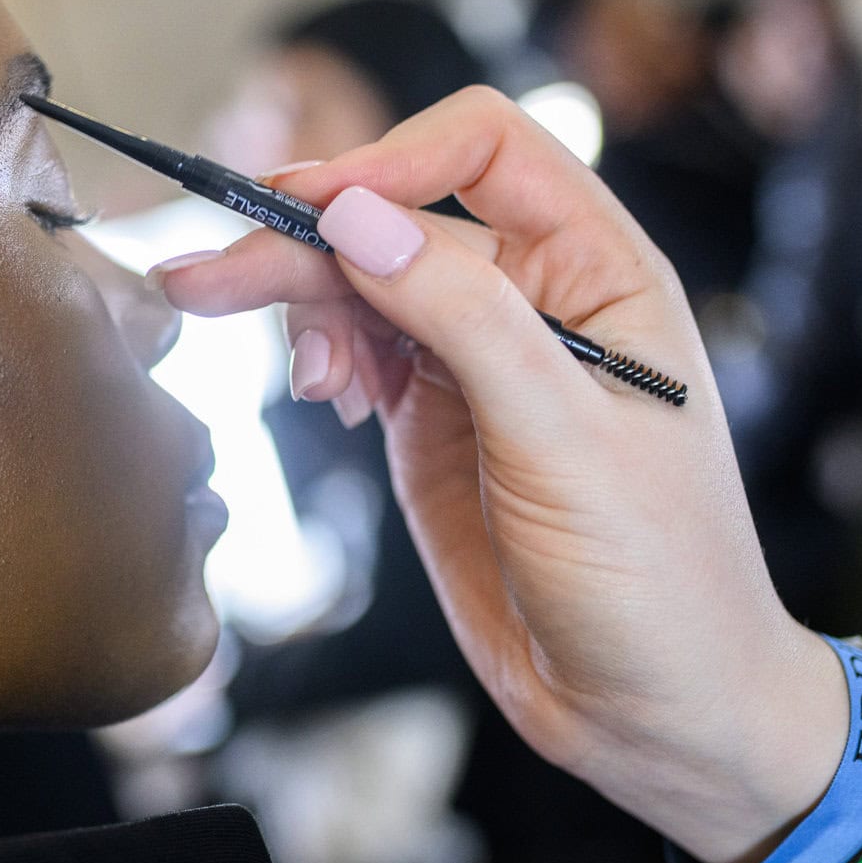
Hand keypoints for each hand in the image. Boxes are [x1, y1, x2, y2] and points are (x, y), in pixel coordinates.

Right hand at [157, 88, 843, 862]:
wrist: (655, 714)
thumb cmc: (657, 579)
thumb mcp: (561, 440)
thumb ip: (463, 318)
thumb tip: (356, 215)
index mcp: (601, 272)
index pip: (487, 148)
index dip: (392, 160)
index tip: (311, 209)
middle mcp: (536, 298)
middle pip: (397, 217)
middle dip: (302, 239)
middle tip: (205, 280)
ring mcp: (476, 360)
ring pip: (362, 279)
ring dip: (300, 301)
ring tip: (291, 372)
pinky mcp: (430, 419)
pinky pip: (355, 347)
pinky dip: (319, 353)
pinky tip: (322, 392)